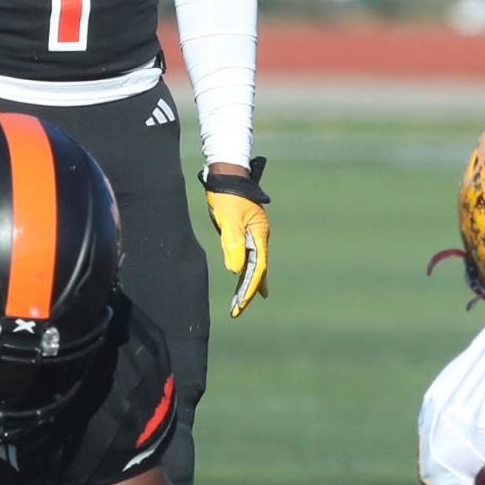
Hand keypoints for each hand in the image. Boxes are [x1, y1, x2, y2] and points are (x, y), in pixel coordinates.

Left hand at [202, 156, 269, 317]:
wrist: (226, 174)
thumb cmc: (226, 195)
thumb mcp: (228, 219)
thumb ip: (233, 243)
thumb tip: (236, 270)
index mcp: (259, 234)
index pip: (257, 267)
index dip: (250, 287)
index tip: (241, 304)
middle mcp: (259, 236)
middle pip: (258, 269)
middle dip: (248, 290)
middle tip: (237, 310)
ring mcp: (253, 234)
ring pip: (254, 264)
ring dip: (247, 283)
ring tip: (242, 304)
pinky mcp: (245, 231)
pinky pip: (249, 256)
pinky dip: (247, 270)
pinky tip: (245, 279)